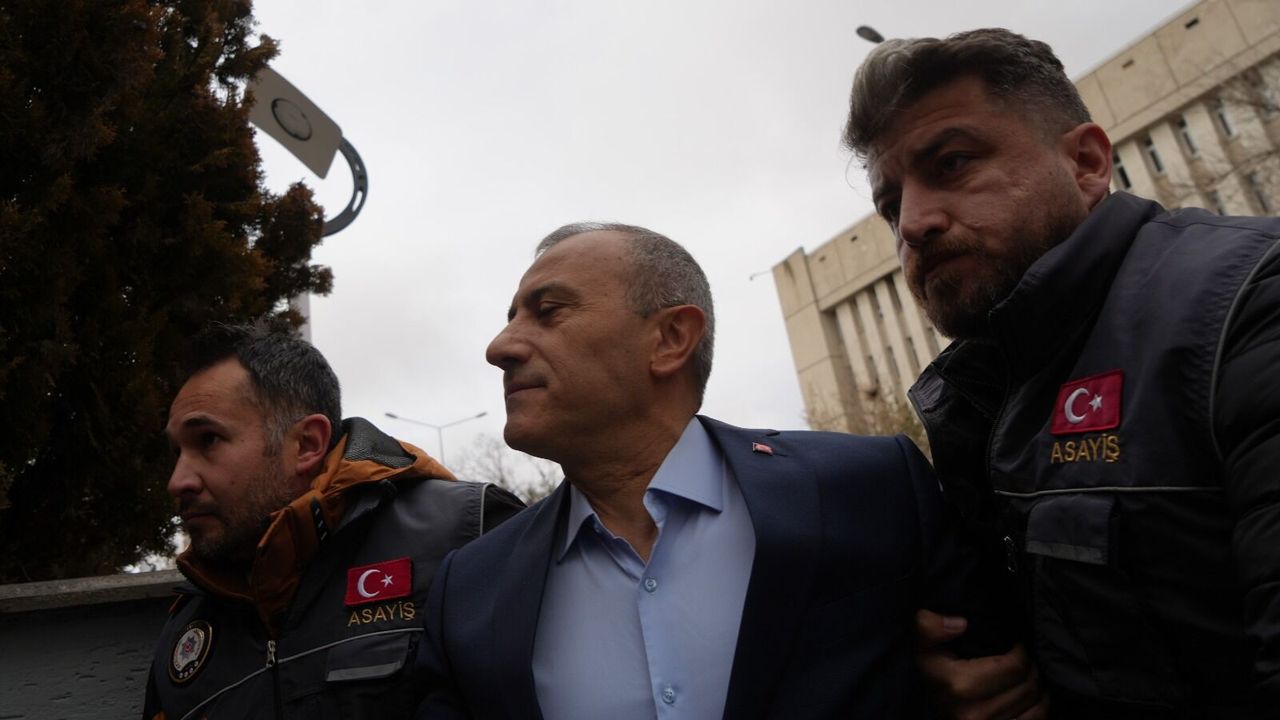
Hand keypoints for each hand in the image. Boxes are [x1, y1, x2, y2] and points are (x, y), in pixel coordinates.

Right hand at [916, 609, 1046, 719]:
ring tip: (1026, 677)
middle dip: (1030, 668)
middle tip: (1023, 661)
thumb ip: (928, 627)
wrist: (936, 716)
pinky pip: (1036, 719)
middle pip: (1027, 685)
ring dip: (1036, 686)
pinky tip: (1031, 698)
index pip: (1014, 666)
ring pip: (1035, 703)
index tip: (1013, 647)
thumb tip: (960, 624)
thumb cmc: (936, 677)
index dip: (1019, 652)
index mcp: (958, 684)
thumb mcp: (925, 648)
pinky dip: (1040, 706)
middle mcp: (972, 713)